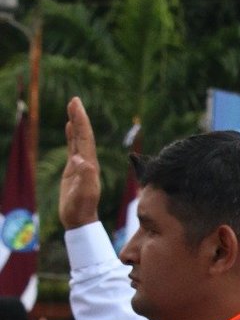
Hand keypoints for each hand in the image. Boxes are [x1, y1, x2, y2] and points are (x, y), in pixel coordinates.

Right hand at [59, 97, 101, 229]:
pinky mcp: (74, 169)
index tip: (76, 105)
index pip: (86, 138)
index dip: (81, 121)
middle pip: (84, 135)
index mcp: (90, 165)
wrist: (80, 220)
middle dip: (79, 117)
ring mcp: (81, 165)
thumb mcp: (83, 194)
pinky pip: (73, 148)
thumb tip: (81, 160)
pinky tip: (69, 127)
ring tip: (72, 108)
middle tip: (74, 100)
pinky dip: (71, 136)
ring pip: (79, 139)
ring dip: (76, 123)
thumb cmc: (80, 209)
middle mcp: (87, 162)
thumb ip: (84, 177)